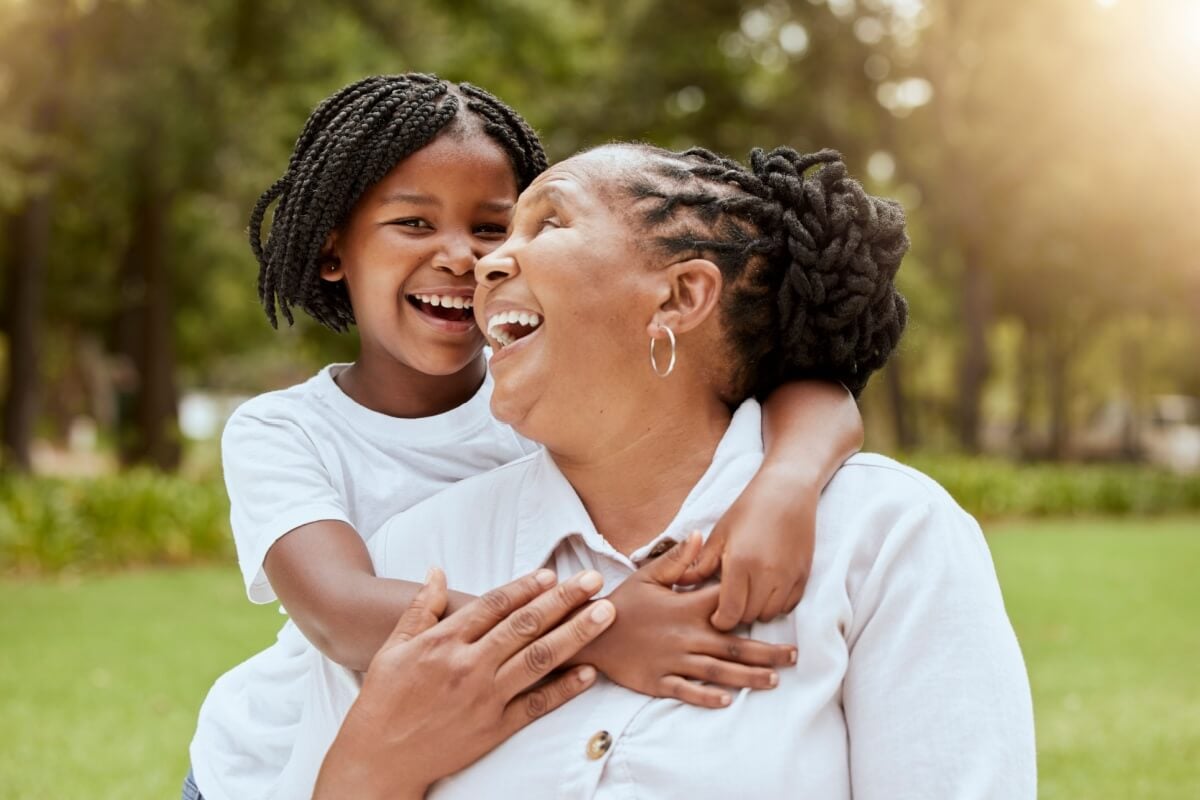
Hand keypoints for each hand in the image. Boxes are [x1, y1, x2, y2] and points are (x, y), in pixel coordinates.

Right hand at [313, 567, 615, 799]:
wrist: (378, 759)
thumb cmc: (382, 701)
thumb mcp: (392, 648)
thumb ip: (421, 608)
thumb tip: (437, 571)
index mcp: (444, 642)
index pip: (493, 605)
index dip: (525, 587)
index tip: (551, 573)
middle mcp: (469, 665)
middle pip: (525, 625)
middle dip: (563, 599)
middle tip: (593, 580)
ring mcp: (485, 698)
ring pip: (539, 659)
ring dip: (576, 633)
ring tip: (605, 614)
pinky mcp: (494, 728)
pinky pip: (537, 704)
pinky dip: (565, 688)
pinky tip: (590, 672)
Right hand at [576, 532, 795, 707]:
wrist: (589, 633)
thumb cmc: (621, 603)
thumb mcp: (647, 575)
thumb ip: (678, 559)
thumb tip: (700, 534)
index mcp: (685, 608)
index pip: (726, 605)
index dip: (752, 605)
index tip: (777, 608)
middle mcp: (685, 635)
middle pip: (734, 645)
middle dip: (767, 652)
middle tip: (794, 656)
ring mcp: (672, 660)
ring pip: (718, 671)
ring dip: (748, 676)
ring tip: (775, 680)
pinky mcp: (658, 681)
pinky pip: (687, 691)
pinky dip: (707, 697)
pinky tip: (728, 701)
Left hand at [680, 473, 816, 629]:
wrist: (787, 491)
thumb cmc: (749, 509)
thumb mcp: (720, 533)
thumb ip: (702, 563)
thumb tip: (682, 584)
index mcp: (740, 563)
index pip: (730, 613)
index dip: (720, 621)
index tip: (715, 616)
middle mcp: (767, 574)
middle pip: (748, 616)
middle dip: (736, 615)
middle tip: (728, 603)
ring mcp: (788, 576)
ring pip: (769, 615)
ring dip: (756, 610)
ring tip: (747, 595)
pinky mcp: (803, 575)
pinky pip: (788, 606)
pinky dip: (775, 604)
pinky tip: (766, 589)